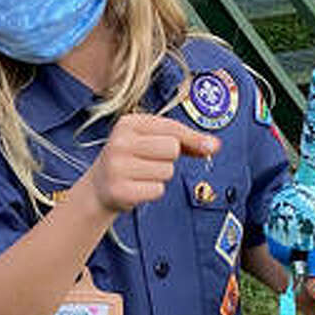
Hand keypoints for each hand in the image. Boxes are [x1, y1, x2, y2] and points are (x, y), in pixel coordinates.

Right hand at [87, 114, 218, 213]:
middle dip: (169, 159)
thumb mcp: (153, 141)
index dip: (193, 139)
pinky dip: (153, 191)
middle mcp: (119, 142)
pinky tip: (138, 187)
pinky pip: (158, 190)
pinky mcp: (120, 190)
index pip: (172, 128)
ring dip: (160, 177)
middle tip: (151, 162)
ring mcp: (117, 166)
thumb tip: (214, 145)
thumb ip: (185, 141)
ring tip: (142, 175)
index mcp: (128, 123)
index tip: (211, 147)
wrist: (100, 187)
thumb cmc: (132, 159)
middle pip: (172, 148)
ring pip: (167, 171)